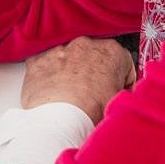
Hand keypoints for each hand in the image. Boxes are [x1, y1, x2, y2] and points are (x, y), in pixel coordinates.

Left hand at [21, 36, 135, 124]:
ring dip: (73, 72)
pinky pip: (47, 64)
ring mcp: (59, 49)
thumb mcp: (122, 103)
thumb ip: (126, 93)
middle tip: (95, 96)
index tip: (117, 92)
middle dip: (97, 73)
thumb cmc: (90, 112)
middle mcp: (84, 44)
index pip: (123, 63)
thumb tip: (126, 99)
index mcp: (111, 51)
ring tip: (74, 96)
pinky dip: (50, 74)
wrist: (59, 120)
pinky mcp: (38, 59)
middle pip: (96, 58)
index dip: (122, 82)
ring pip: (70, 59)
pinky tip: (55, 92)